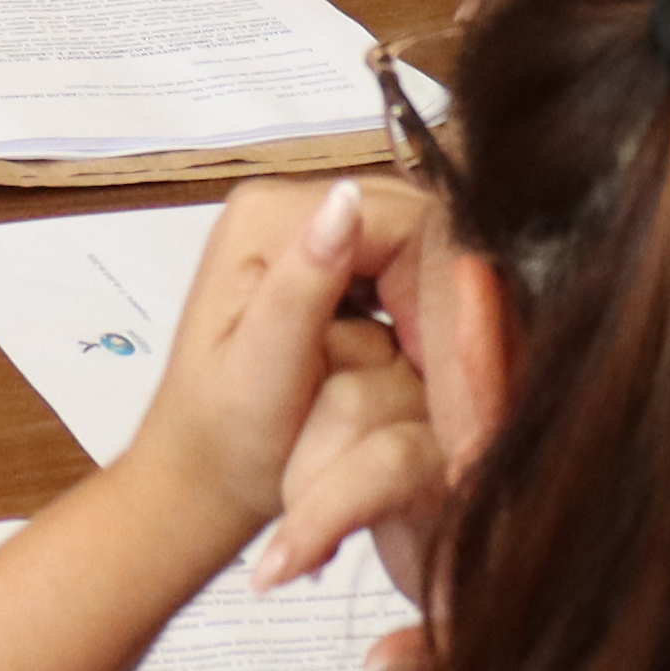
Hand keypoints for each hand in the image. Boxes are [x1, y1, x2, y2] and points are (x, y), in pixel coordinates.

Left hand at [115, 176, 427, 561]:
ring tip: (447, 377)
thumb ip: (303, 285)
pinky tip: (424, 363)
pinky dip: (423, 317)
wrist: (206, 472)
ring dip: (439, 311)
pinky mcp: (329, 265)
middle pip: (416, 229)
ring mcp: (310, 232)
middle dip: (447, 300)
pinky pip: (406, 273)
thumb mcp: (261, 369)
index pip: (401, 221)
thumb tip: (347, 198)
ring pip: (419, 250)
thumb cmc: (225, 437)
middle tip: (463, 379)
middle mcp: (287, 206)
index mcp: (265, 217)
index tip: (450, 365)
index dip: (442, 289)